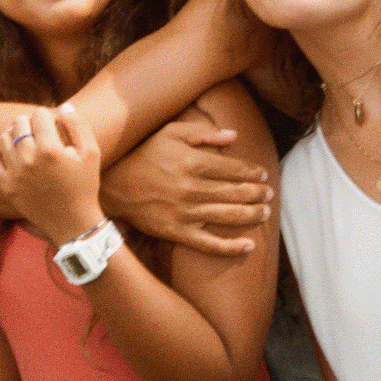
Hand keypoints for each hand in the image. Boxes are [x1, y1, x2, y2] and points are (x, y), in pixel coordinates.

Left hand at [0, 104, 104, 245]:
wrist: (73, 222)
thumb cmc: (85, 186)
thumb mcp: (92, 154)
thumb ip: (79, 126)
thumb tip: (64, 107)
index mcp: (50, 149)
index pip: (39, 115)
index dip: (49, 116)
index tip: (56, 126)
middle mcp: (28, 159)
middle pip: (19, 123)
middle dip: (31, 122)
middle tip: (42, 133)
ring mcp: (14, 173)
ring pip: (4, 138)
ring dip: (15, 135)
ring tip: (28, 143)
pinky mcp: (5, 186)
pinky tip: (7, 152)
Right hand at [99, 114, 272, 255]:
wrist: (111, 184)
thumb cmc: (144, 154)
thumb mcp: (170, 133)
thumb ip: (204, 133)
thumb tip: (234, 136)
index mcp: (193, 162)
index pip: (235, 169)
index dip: (254, 172)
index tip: (263, 175)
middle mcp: (192, 188)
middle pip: (237, 192)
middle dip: (258, 194)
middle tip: (269, 194)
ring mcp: (185, 212)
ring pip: (229, 216)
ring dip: (253, 215)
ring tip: (266, 213)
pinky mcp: (176, 231)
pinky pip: (208, 243)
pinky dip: (230, 247)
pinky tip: (249, 245)